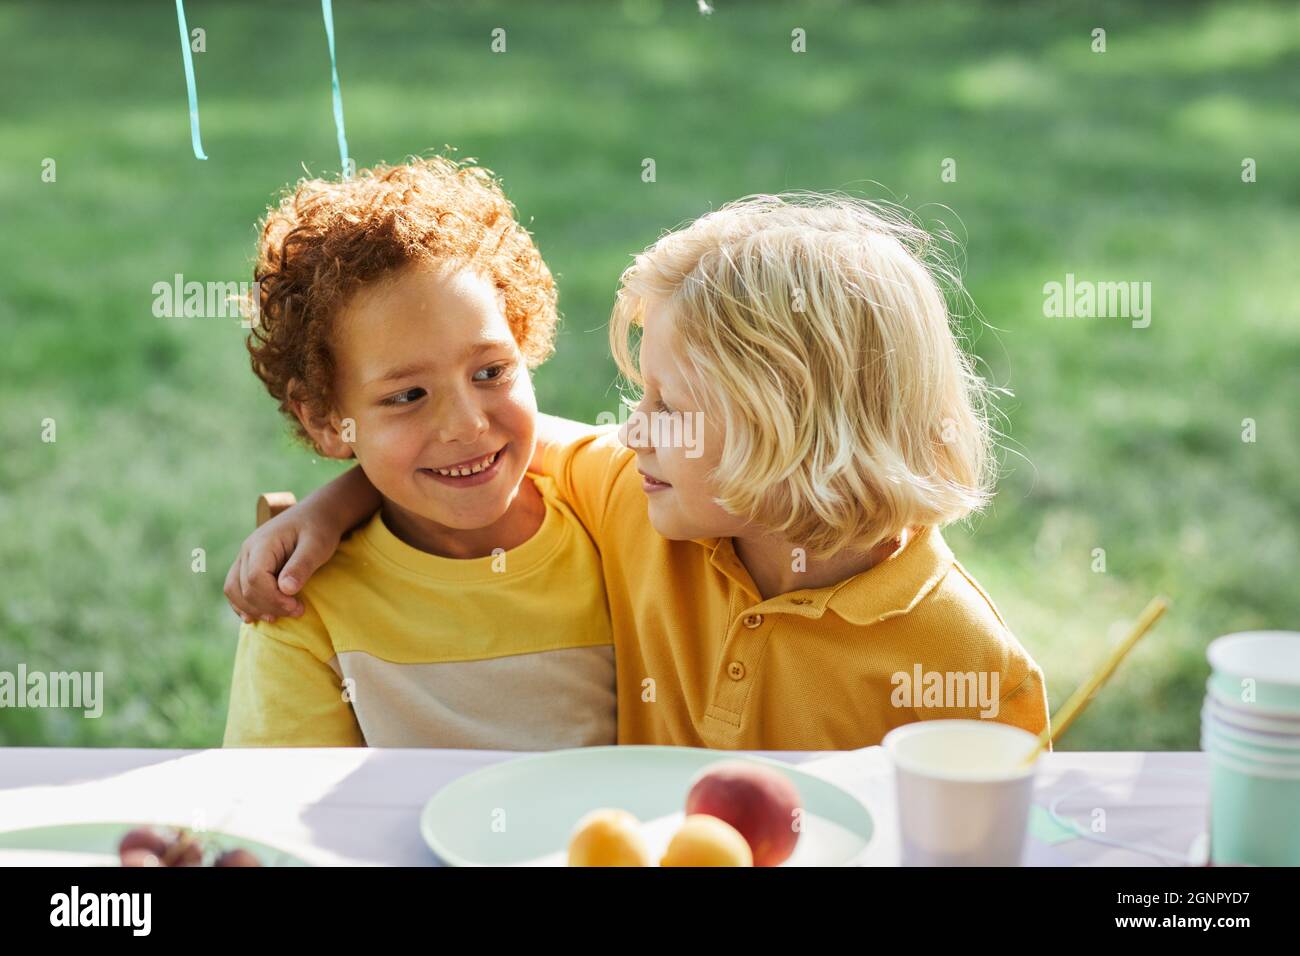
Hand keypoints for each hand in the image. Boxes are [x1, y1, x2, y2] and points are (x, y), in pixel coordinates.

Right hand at [223, 509, 338, 621]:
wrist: (316, 514)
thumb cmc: (319, 529)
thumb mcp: (317, 545)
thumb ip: (301, 566)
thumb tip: (285, 590)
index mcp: (262, 543)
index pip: (255, 579)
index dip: (273, 599)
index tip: (297, 607)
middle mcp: (247, 550)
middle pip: (244, 588)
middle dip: (268, 606)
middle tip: (297, 611)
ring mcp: (245, 557)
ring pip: (233, 590)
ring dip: (253, 608)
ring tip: (278, 617)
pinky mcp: (248, 565)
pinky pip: (235, 588)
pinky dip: (243, 604)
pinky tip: (258, 616)